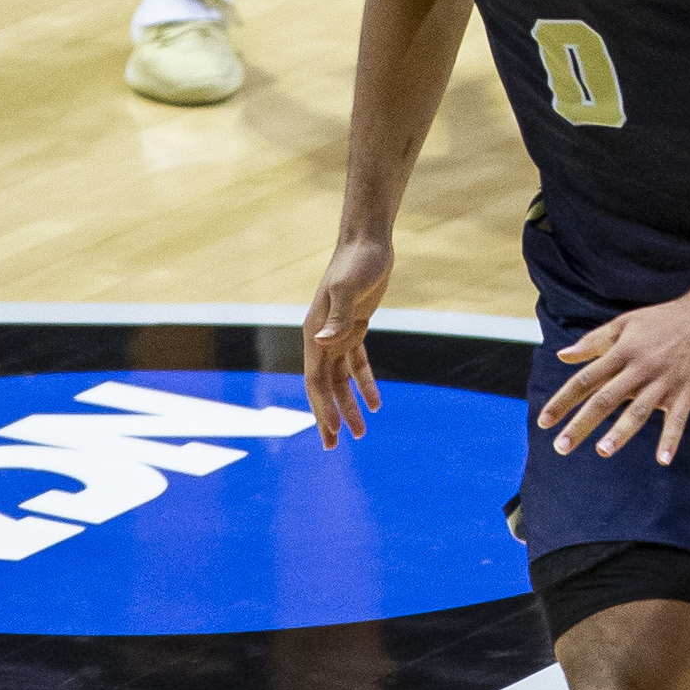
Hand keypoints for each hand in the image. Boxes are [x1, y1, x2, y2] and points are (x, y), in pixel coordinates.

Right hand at [303, 234, 394, 444]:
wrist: (368, 242)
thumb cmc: (357, 262)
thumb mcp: (349, 289)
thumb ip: (336, 317)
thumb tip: (322, 343)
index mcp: (314, 333)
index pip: (315, 381)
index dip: (322, 408)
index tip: (331, 432)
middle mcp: (322, 338)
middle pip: (323, 387)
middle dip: (328, 417)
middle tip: (334, 447)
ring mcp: (337, 334)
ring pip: (340, 380)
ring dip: (349, 405)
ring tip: (361, 433)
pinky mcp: (354, 328)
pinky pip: (357, 364)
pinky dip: (365, 384)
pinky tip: (376, 403)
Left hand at [539, 286, 689, 460]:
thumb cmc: (666, 319)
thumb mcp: (627, 323)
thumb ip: (594, 341)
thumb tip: (562, 356)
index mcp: (623, 351)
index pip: (586, 379)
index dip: (563, 400)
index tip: (544, 422)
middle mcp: (640, 367)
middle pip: (606, 398)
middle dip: (581, 423)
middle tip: (561, 447)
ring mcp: (664, 380)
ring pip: (639, 410)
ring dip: (620, 432)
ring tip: (603, 451)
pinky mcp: (688, 390)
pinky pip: (678, 419)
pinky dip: (670, 439)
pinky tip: (663, 460)